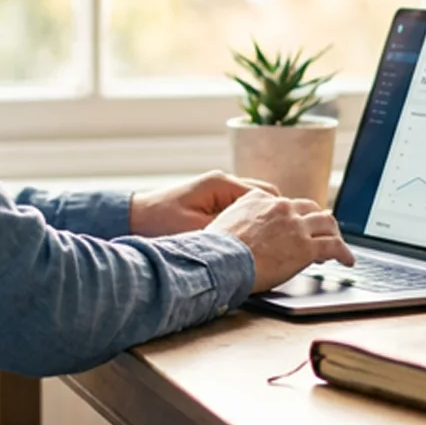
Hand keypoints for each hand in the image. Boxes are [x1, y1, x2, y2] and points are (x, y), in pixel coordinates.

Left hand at [129, 170, 280, 236]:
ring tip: (273, 241)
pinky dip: (250, 221)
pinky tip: (252, 240)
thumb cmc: (160, 222)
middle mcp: (223, 182)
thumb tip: (255, 241)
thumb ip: (228, 232)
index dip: (280, 215)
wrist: (134, 218)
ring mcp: (218, 191)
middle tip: (287, 239)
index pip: (265, 195)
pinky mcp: (212, 202)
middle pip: (265, 196)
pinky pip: (241, 209)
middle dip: (276, 217)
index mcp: (222, 184)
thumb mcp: (196, 231)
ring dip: (264, 219)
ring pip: (255, 202)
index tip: (291, 233)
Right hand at [206, 190, 352, 291]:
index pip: (285, 203)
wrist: (219, 261)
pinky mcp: (306, 247)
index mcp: (259, 199)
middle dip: (318, 221)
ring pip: (327, 223)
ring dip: (334, 234)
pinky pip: (334, 247)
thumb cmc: (215, 251)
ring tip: (338, 245)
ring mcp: (295, 226)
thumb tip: (241, 234)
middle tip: (323, 232)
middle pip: (310, 209)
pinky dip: (344, 253)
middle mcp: (280, 207)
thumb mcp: (223, 223)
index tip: (297, 224)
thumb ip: (239, 222)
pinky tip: (347, 260)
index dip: (295, 215)